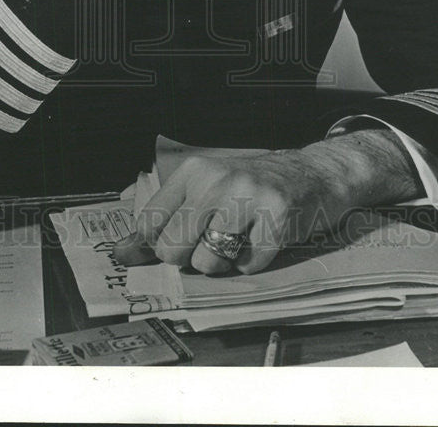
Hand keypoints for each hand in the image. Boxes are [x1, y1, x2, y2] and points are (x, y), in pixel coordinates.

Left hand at [113, 130, 420, 275]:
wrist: (314, 174)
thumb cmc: (252, 187)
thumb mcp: (206, 188)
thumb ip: (164, 218)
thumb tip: (123, 253)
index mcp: (194, 171)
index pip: (150, 224)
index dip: (158, 245)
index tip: (175, 244)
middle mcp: (218, 180)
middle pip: (174, 248)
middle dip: (188, 259)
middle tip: (210, 242)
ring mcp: (249, 198)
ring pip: (208, 263)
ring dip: (222, 263)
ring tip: (239, 239)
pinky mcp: (277, 220)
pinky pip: (247, 266)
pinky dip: (253, 263)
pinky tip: (262, 239)